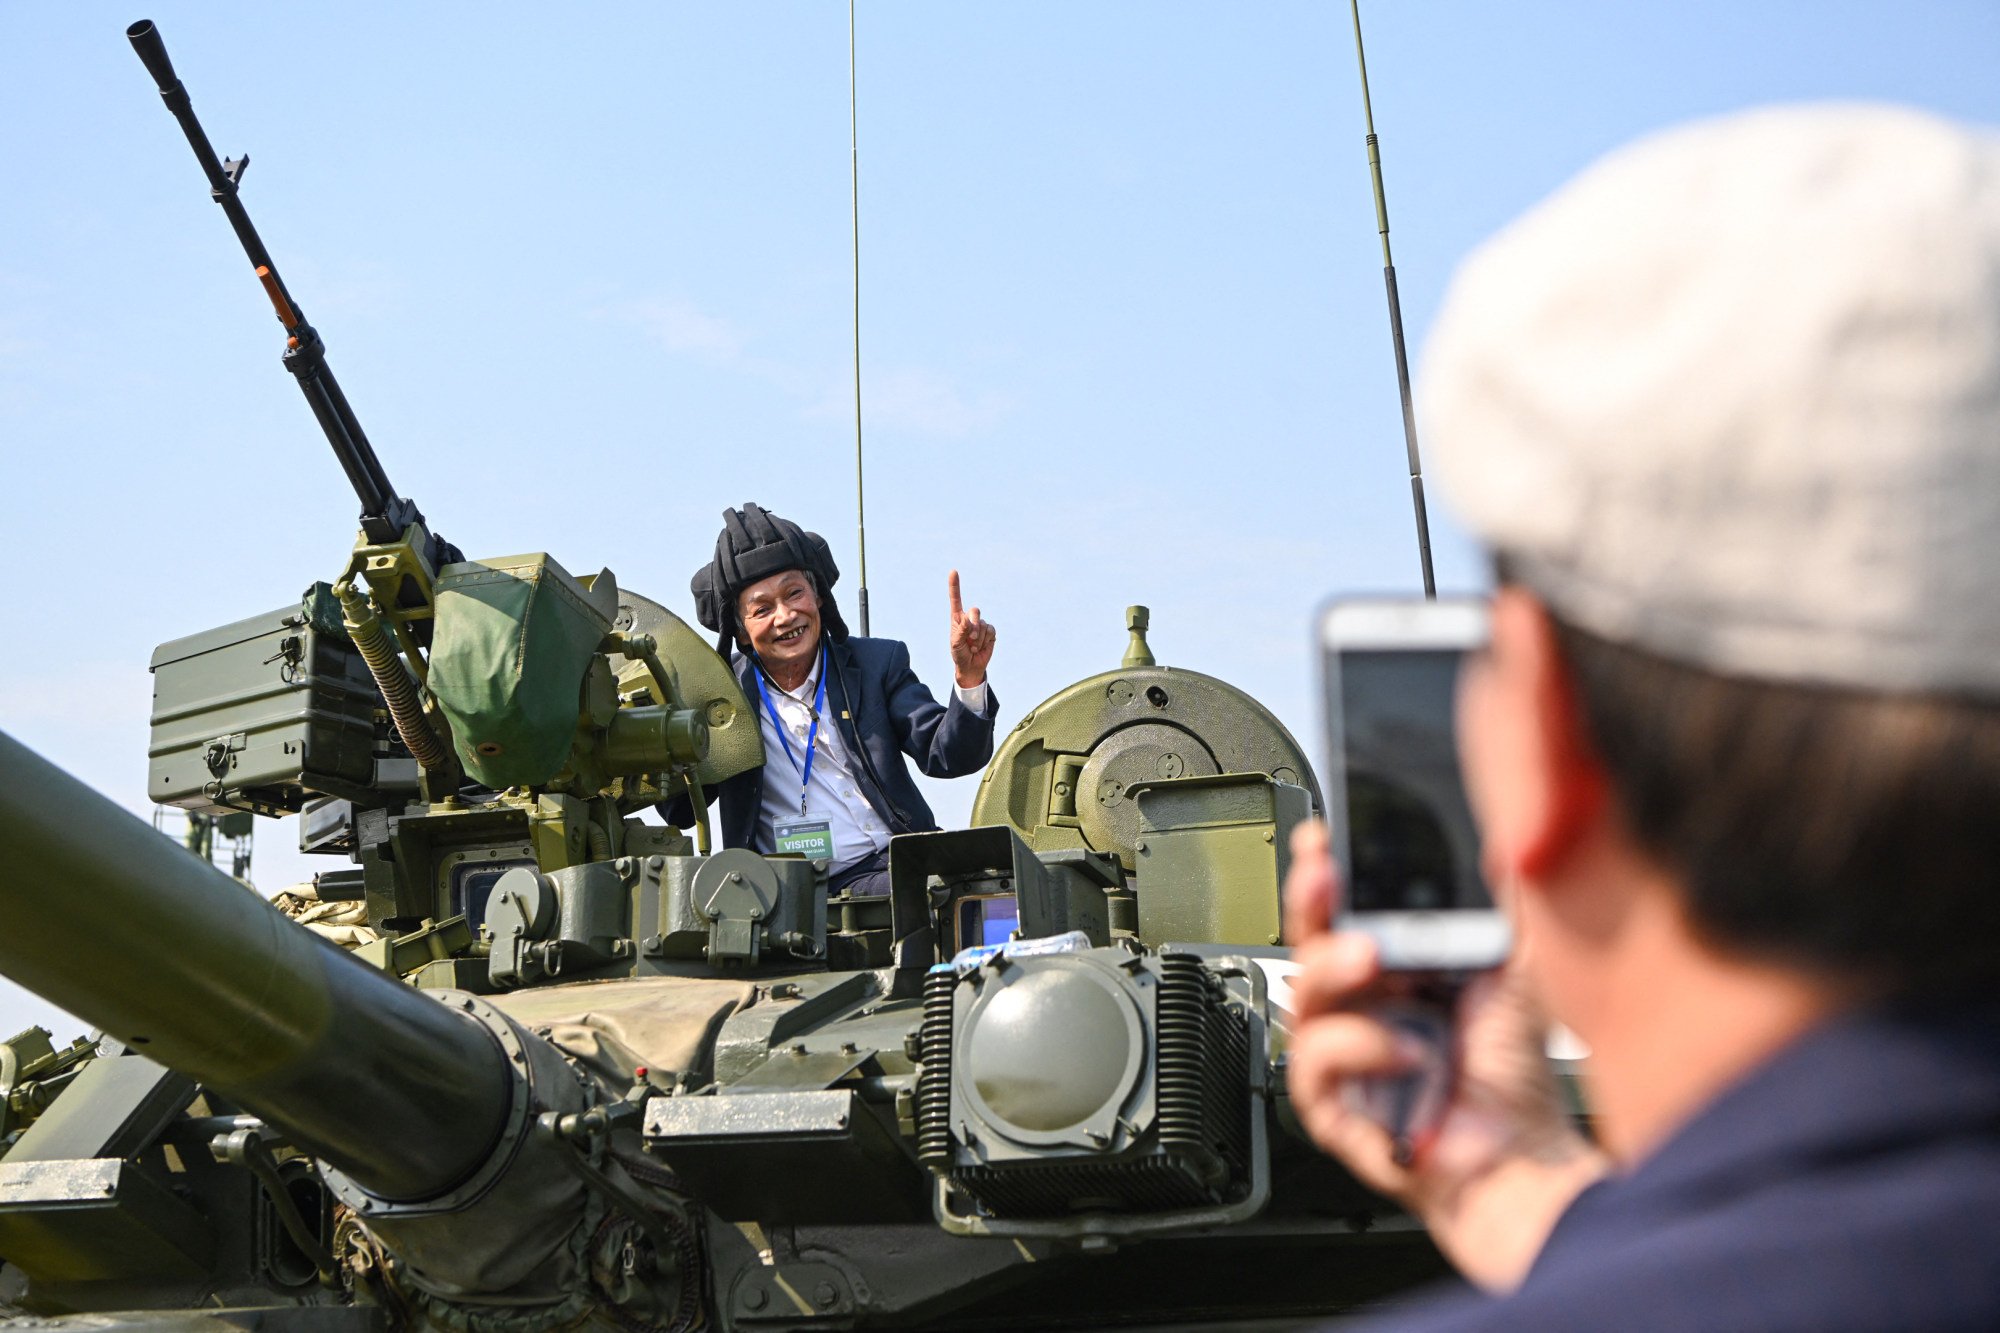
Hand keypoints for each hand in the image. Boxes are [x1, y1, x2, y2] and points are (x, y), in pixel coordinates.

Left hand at [947, 570, 995, 688]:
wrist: (970, 666)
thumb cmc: (959, 654)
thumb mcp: (956, 644)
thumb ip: (960, 631)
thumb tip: (968, 620)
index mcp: (957, 618)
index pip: (956, 599)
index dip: (955, 586)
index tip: (954, 571)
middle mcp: (969, 618)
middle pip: (975, 611)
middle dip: (974, 624)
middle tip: (970, 638)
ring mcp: (981, 624)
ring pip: (983, 625)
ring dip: (978, 639)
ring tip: (973, 647)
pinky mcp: (990, 632)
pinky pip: (991, 631)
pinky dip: (985, 641)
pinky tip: (981, 647)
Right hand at [1283, 820, 1606, 1292]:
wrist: (1523, 1154)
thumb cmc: (1511, 1077)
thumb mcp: (1513, 973)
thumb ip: (1502, 912)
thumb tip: (1503, 853)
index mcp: (1389, 972)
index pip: (1340, 912)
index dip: (1322, 874)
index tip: (1322, 840)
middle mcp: (1357, 1009)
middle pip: (1306, 943)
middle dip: (1309, 903)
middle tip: (1325, 878)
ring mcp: (1341, 1058)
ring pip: (1302, 998)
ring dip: (1335, 971)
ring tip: (1374, 961)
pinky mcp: (1333, 1108)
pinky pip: (1317, 1066)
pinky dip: (1362, 1049)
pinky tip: (1408, 1052)